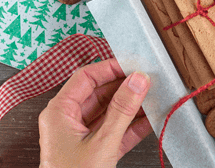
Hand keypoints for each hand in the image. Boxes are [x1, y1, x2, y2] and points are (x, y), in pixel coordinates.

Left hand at [38, 59, 152, 167]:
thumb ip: (122, 109)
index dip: (110, 67)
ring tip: (155, 98)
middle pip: (100, 93)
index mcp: (59, 112)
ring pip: (110, 111)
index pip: (86, 77)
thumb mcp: (102, 142)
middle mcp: (68, 120)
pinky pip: (115, 130)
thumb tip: (138, 80)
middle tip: (149, 81)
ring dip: (133, 106)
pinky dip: (133, 125)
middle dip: (126, 87)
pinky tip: (151, 119)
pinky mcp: (95, 150)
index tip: (134, 64)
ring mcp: (81, 136)